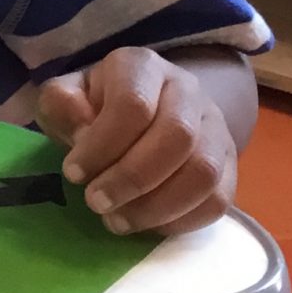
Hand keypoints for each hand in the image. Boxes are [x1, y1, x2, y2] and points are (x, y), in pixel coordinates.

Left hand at [35, 48, 238, 236]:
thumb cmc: (96, 107)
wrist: (146, 110)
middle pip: (177, 136)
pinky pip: (219, 200)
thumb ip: (62, 105)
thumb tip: (81, 131)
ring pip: (203, 172)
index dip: (102, 144)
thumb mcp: (66, 98)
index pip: (133, 104)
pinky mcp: (229, 164)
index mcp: (142, 67)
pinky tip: (148, 225)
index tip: (73, 173)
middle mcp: (187, 90)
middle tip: (97, 203)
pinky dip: (182, 221)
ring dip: (157, 206)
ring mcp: (215, 127)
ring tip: (119, 221)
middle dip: (132, 178)